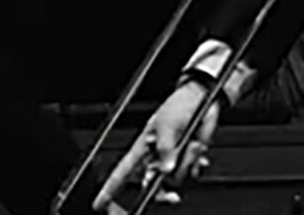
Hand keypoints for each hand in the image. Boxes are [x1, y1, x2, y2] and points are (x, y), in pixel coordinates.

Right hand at [94, 82, 219, 210]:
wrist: (203, 100)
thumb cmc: (178, 106)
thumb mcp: (167, 124)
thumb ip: (165, 148)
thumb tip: (166, 170)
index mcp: (143, 147)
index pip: (122, 171)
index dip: (110, 188)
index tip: (99, 204)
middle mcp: (157, 157)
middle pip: (151, 184)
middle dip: (162, 193)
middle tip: (171, 196)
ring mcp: (173, 160)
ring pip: (175, 179)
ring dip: (185, 164)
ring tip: (190, 146)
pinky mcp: (189, 160)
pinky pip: (192, 173)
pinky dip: (196, 164)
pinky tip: (198, 151)